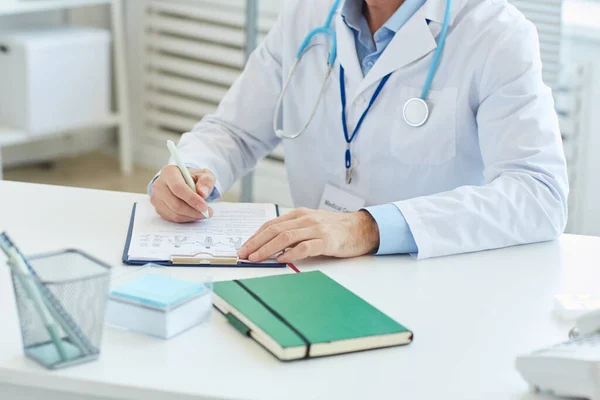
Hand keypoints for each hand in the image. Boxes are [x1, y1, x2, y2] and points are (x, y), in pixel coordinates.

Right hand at [150, 165, 215, 222]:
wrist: (184, 181)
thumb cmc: (194, 178)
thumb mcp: (204, 175)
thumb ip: (206, 181)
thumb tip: (203, 193)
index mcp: (169, 172)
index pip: (178, 188)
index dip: (192, 199)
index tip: (204, 206)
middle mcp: (159, 184)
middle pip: (175, 203)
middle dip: (193, 211)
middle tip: (207, 213)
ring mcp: (157, 197)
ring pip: (174, 213)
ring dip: (191, 216)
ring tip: (203, 213)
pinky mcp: (158, 208)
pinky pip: (172, 218)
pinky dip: (186, 219)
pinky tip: (194, 214)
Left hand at [237, 208, 379, 262]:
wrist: (361, 228)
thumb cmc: (335, 229)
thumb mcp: (311, 224)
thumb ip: (294, 231)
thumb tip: (270, 245)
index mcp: (299, 214)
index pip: (271, 224)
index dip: (255, 236)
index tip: (243, 247)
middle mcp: (306, 219)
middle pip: (275, 230)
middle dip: (256, 243)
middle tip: (244, 254)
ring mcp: (316, 229)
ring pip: (286, 237)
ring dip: (268, 249)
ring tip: (256, 258)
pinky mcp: (327, 241)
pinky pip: (306, 247)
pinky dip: (292, 253)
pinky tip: (282, 260)